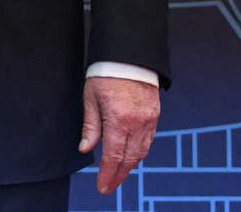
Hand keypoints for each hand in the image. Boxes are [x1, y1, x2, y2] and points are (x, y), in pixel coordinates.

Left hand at [77, 74, 158, 193]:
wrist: (129, 54)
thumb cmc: (106, 73)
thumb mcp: (91, 98)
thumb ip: (90, 126)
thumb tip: (85, 149)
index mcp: (119, 119)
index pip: (113, 156)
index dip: (107, 175)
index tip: (102, 187)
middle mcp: (137, 122)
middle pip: (129, 159)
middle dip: (119, 176)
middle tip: (109, 186)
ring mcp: (149, 119)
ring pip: (142, 151)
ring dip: (130, 165)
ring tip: (118, 174)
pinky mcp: (155, 114)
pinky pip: (149, 139)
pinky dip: (140, 151)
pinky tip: (131, 155)